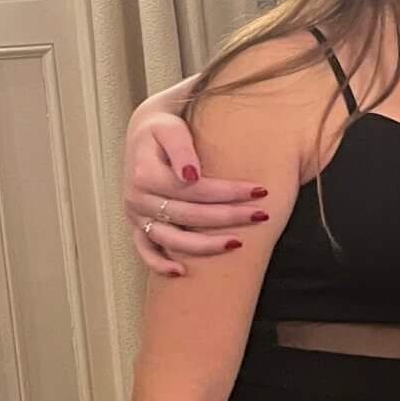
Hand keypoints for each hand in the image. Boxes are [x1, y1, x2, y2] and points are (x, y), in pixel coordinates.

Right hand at [126, 105, 268, 274]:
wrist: (144, 133)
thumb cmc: (164, 128)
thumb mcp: (170, 127)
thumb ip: (181, 148)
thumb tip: (192, 175)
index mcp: (145, 175)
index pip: (194, 190)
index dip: (228, 192)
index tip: (260, 190)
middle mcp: (137, 198)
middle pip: (189, 216)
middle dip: (228, 217)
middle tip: (262, 214)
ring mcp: (137, 215)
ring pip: (172, 239)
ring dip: (205, 246)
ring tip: (238, 243)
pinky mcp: (138, 224)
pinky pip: (145, 250)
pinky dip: (159, 264)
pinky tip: (181, 272)